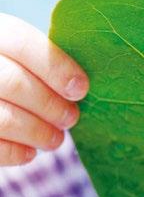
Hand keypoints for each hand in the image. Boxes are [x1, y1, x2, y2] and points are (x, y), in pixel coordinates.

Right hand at [0, 13, 88, 165]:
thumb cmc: (17, 67)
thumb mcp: (27, 52)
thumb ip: (47, 61)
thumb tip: (80, 87)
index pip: (23, 43)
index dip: (57, 69)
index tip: (81, 90)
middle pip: (13, 83)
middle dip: (50, 105)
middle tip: (71, 118)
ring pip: (2, 118)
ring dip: (36, 132)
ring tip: (56, 139)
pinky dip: (13, 152)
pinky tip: (29, 152)